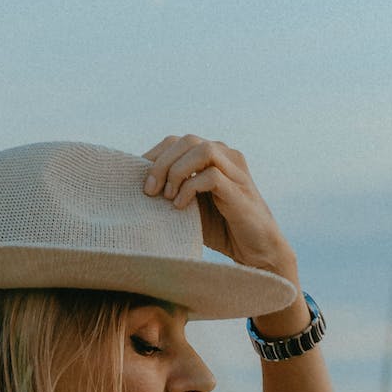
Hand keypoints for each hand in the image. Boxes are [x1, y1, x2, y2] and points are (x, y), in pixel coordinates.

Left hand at [142, 134, 298, 283]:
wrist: (255, 251)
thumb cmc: (220, 228)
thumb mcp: (188, 206)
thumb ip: (170, 192)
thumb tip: (136, 189)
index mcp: (212, 156)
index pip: (176, 141)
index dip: (153, 156)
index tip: (138, 181)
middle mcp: (226, 156)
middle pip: (186, 140)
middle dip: (161, 163)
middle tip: (149, 191)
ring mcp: (236, 171)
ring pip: (202, 149)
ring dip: (177, 171)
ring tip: (166, 196)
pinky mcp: (240, 190)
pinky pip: (212, 176)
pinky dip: (191, 188)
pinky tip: (181, 207)